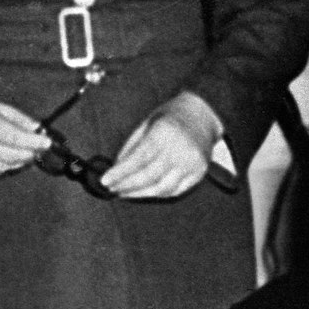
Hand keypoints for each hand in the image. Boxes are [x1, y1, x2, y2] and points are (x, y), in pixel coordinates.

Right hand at [0, 92, 48, 180]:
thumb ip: (18, 118)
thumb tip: (38, 131)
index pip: (13, 136)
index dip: (32, 142)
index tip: (46, 143)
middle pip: (9, 155)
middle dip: (28, 154)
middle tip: (36, 150)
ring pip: (2, 167)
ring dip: (16, 162)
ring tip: (20, 153)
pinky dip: (1, 168)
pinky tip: (0, 158)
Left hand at [100, 92, 220, 198]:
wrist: (203, 115)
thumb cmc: (170, 117)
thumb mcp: (146, 124)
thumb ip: (131, 147)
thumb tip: (116, 171)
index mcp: (165, 132)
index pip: (138, 159)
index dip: (120, 173)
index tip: (105, 181)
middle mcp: (181, 149)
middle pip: (148, 177)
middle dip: (127, 185)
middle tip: (112, 188)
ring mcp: (192, 163)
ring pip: (161, 188)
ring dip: (139, 194)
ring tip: (124, 192)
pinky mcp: (199, 173)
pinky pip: (174, 191)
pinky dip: (156, 193)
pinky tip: (143, 191)